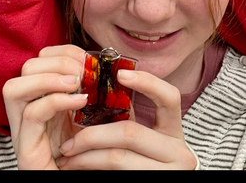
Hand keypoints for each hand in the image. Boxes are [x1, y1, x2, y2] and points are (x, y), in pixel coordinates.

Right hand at [3, 44, 88, 169]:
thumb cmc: (93, 162)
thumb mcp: (97, 123)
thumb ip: (100, 99)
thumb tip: (116, 71)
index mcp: (42, 102)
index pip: (38, 61)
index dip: (60, 52)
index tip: (87, 57)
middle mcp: (26, 115)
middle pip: (23, 69)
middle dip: (54, 61)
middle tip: (83, 70)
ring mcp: (22, 133)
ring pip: (13, 88)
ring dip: (47, 78)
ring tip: (77, 81)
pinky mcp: (25, 152)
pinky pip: (31, 115)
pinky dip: (54, 101)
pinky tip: (79, 101)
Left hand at [56, 68, 196, 169]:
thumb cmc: (140, 160)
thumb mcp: (141, 137)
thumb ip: (126, 116)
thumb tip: (92, 87)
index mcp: (174, 132)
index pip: (170, 98)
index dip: (148, 83)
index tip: (120, 74)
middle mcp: (180, 153)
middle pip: (130, 131)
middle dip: (92, 133)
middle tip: (66, 136)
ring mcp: (169, 173)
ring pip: (118, 156)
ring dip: (85, 155)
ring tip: (65, 152)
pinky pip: (116, 173)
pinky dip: (91, 167)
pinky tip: (76, 164)